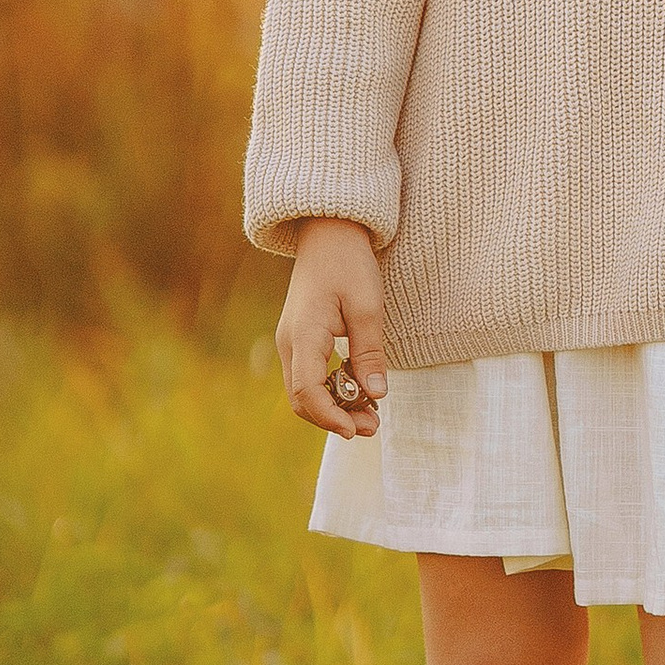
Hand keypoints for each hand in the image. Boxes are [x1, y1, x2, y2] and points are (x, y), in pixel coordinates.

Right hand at [275, 219, 389, 432]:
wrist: (329, 234)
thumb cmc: (349, 264)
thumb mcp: (368, 306)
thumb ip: (369, 352)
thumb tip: (375, 394)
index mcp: (303, 335)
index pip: (307, 391)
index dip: (330, 416)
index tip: (356, 430)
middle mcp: (289, 343)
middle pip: (302, 398)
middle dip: (334, 418)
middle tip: (373, 426)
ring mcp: (291, 342)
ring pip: (304, 390)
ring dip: (334, 406)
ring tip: (371, 414)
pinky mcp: (300, 340)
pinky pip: (309, 376)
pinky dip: (331, 390)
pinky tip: (359, 390)